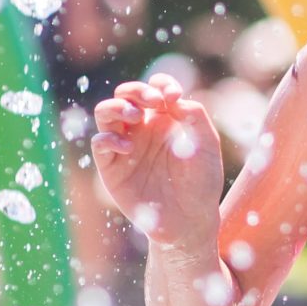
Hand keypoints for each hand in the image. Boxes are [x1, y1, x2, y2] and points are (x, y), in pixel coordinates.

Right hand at [91, 74, 221, 245]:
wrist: (189, 221)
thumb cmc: (201, 184)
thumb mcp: (207, 147)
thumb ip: (195, 117)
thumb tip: (172, 99)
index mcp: (166, 120)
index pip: (155, 88)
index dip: (161, 84)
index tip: (173, 96)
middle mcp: (142, 129)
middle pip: (127, 94)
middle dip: (137, 90)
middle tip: (154, 102)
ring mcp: (125, 146)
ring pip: (106, 112)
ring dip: (118, 107)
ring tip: (136, 117)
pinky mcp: (112, 168)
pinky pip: (99, 142)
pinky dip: (109, 138)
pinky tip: (128, 148)